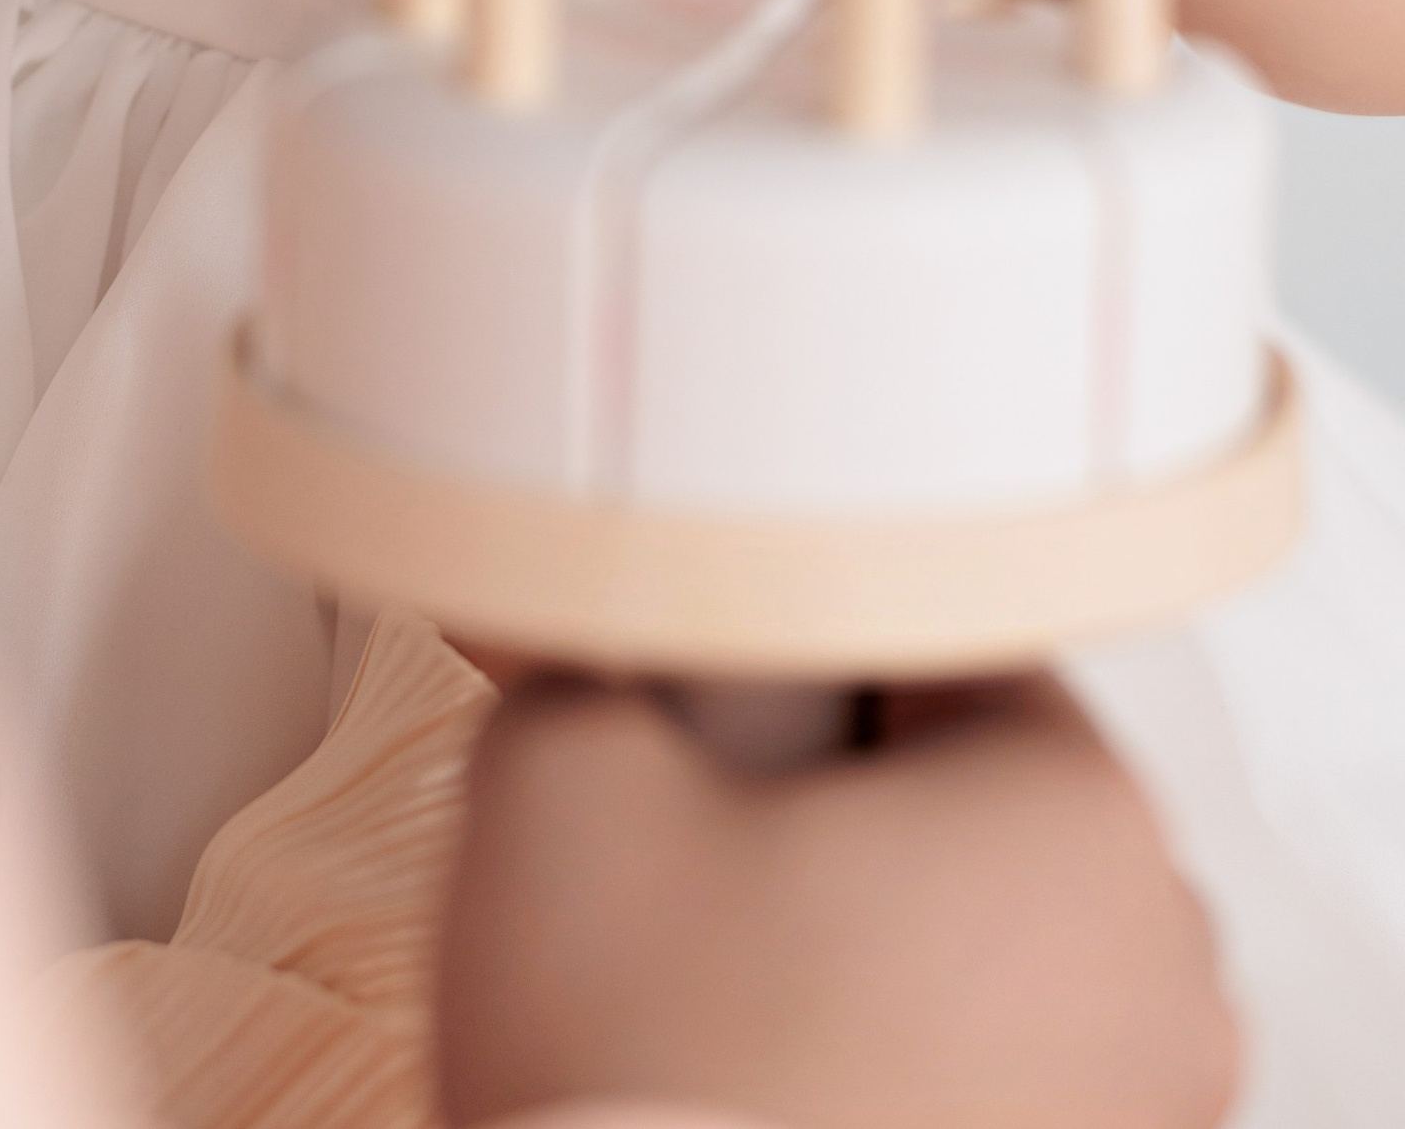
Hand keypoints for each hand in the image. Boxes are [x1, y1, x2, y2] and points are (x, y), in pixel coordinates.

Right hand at [437, 672, 1237, 1128]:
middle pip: (970, 796)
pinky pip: (997, 1070)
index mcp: (1079, 800)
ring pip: (982, 943)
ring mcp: (1155, 1105)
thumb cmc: (654, 1074)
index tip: (703, 744)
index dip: (782, 677)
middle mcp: (1167, 957)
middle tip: (699, 878)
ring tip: (731, 1007)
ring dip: (869, 947)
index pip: (924, 643)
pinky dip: (901, 1064)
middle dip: (834, 817)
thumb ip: (596, 651)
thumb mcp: (558, 770)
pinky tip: (776, 1086)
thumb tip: (614, 663)